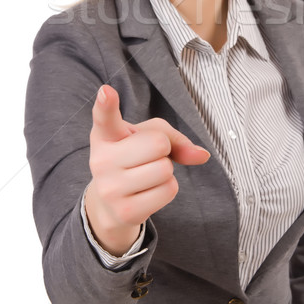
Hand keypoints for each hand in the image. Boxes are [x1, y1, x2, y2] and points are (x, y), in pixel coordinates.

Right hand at [85, 84, 209, 254]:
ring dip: (165, 171)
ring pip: (165, 169)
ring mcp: (110, 188)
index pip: (104, 116)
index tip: (106, 92)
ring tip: (146, 175)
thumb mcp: (148, 137)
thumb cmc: (133, 158)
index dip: (106, 103)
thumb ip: (174, 138)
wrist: (111, 204)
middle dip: (163, 149)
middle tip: (146, 157)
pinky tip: (149, 191)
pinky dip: (167, 189)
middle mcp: (101, 160)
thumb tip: (202, 156)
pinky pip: (169, 190)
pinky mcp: (124, 212)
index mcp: (105, 134)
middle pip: (158, 144)